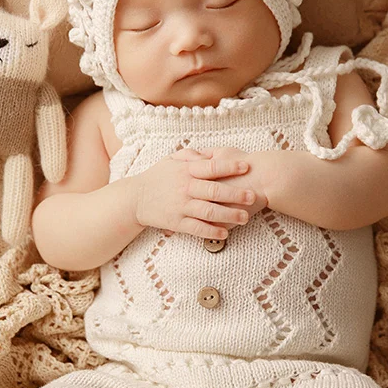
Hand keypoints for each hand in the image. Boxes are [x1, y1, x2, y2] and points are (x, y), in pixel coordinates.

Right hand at [130, 147, 257, 238]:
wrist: (135, 198)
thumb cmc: (157, 177)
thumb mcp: (171, 160)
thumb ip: (191, 155)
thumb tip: (209, 154)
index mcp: (186, 171)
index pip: (211, 167)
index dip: (230, 166)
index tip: (246, 167)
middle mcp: (185, 188)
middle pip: (214, 190)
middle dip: (236, 193)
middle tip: (253, 196)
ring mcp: (181, 206)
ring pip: (209, 210)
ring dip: (229, 215)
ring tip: (245, 218)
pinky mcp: (176, 222)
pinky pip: (197, 227)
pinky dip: (211, 231)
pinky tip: (225, 233)